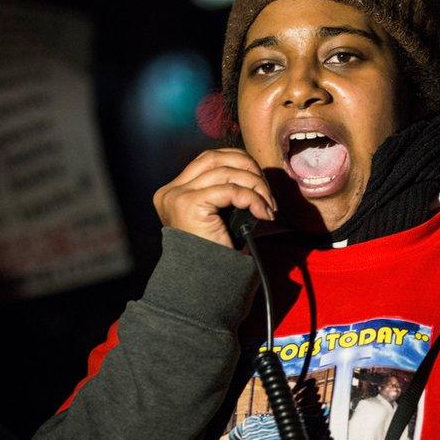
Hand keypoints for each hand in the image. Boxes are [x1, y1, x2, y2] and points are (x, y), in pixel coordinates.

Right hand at [153, 148, 276, 248]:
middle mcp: (171, 190)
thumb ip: (225, 190)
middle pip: (215, 157)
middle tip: (267, 191)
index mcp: (174, 191)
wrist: (207, 282)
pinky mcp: (189, 204)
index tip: (260, 181)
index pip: (209, 159)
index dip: (239, 162)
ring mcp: (178, 196)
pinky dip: (253, 198)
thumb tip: (254, 173)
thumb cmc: (217, 252)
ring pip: (227, 172)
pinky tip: (264, 213)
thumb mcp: (219, 214)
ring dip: (256, 186)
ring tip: (269, 206)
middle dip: (248, 168)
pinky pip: (231, 190)